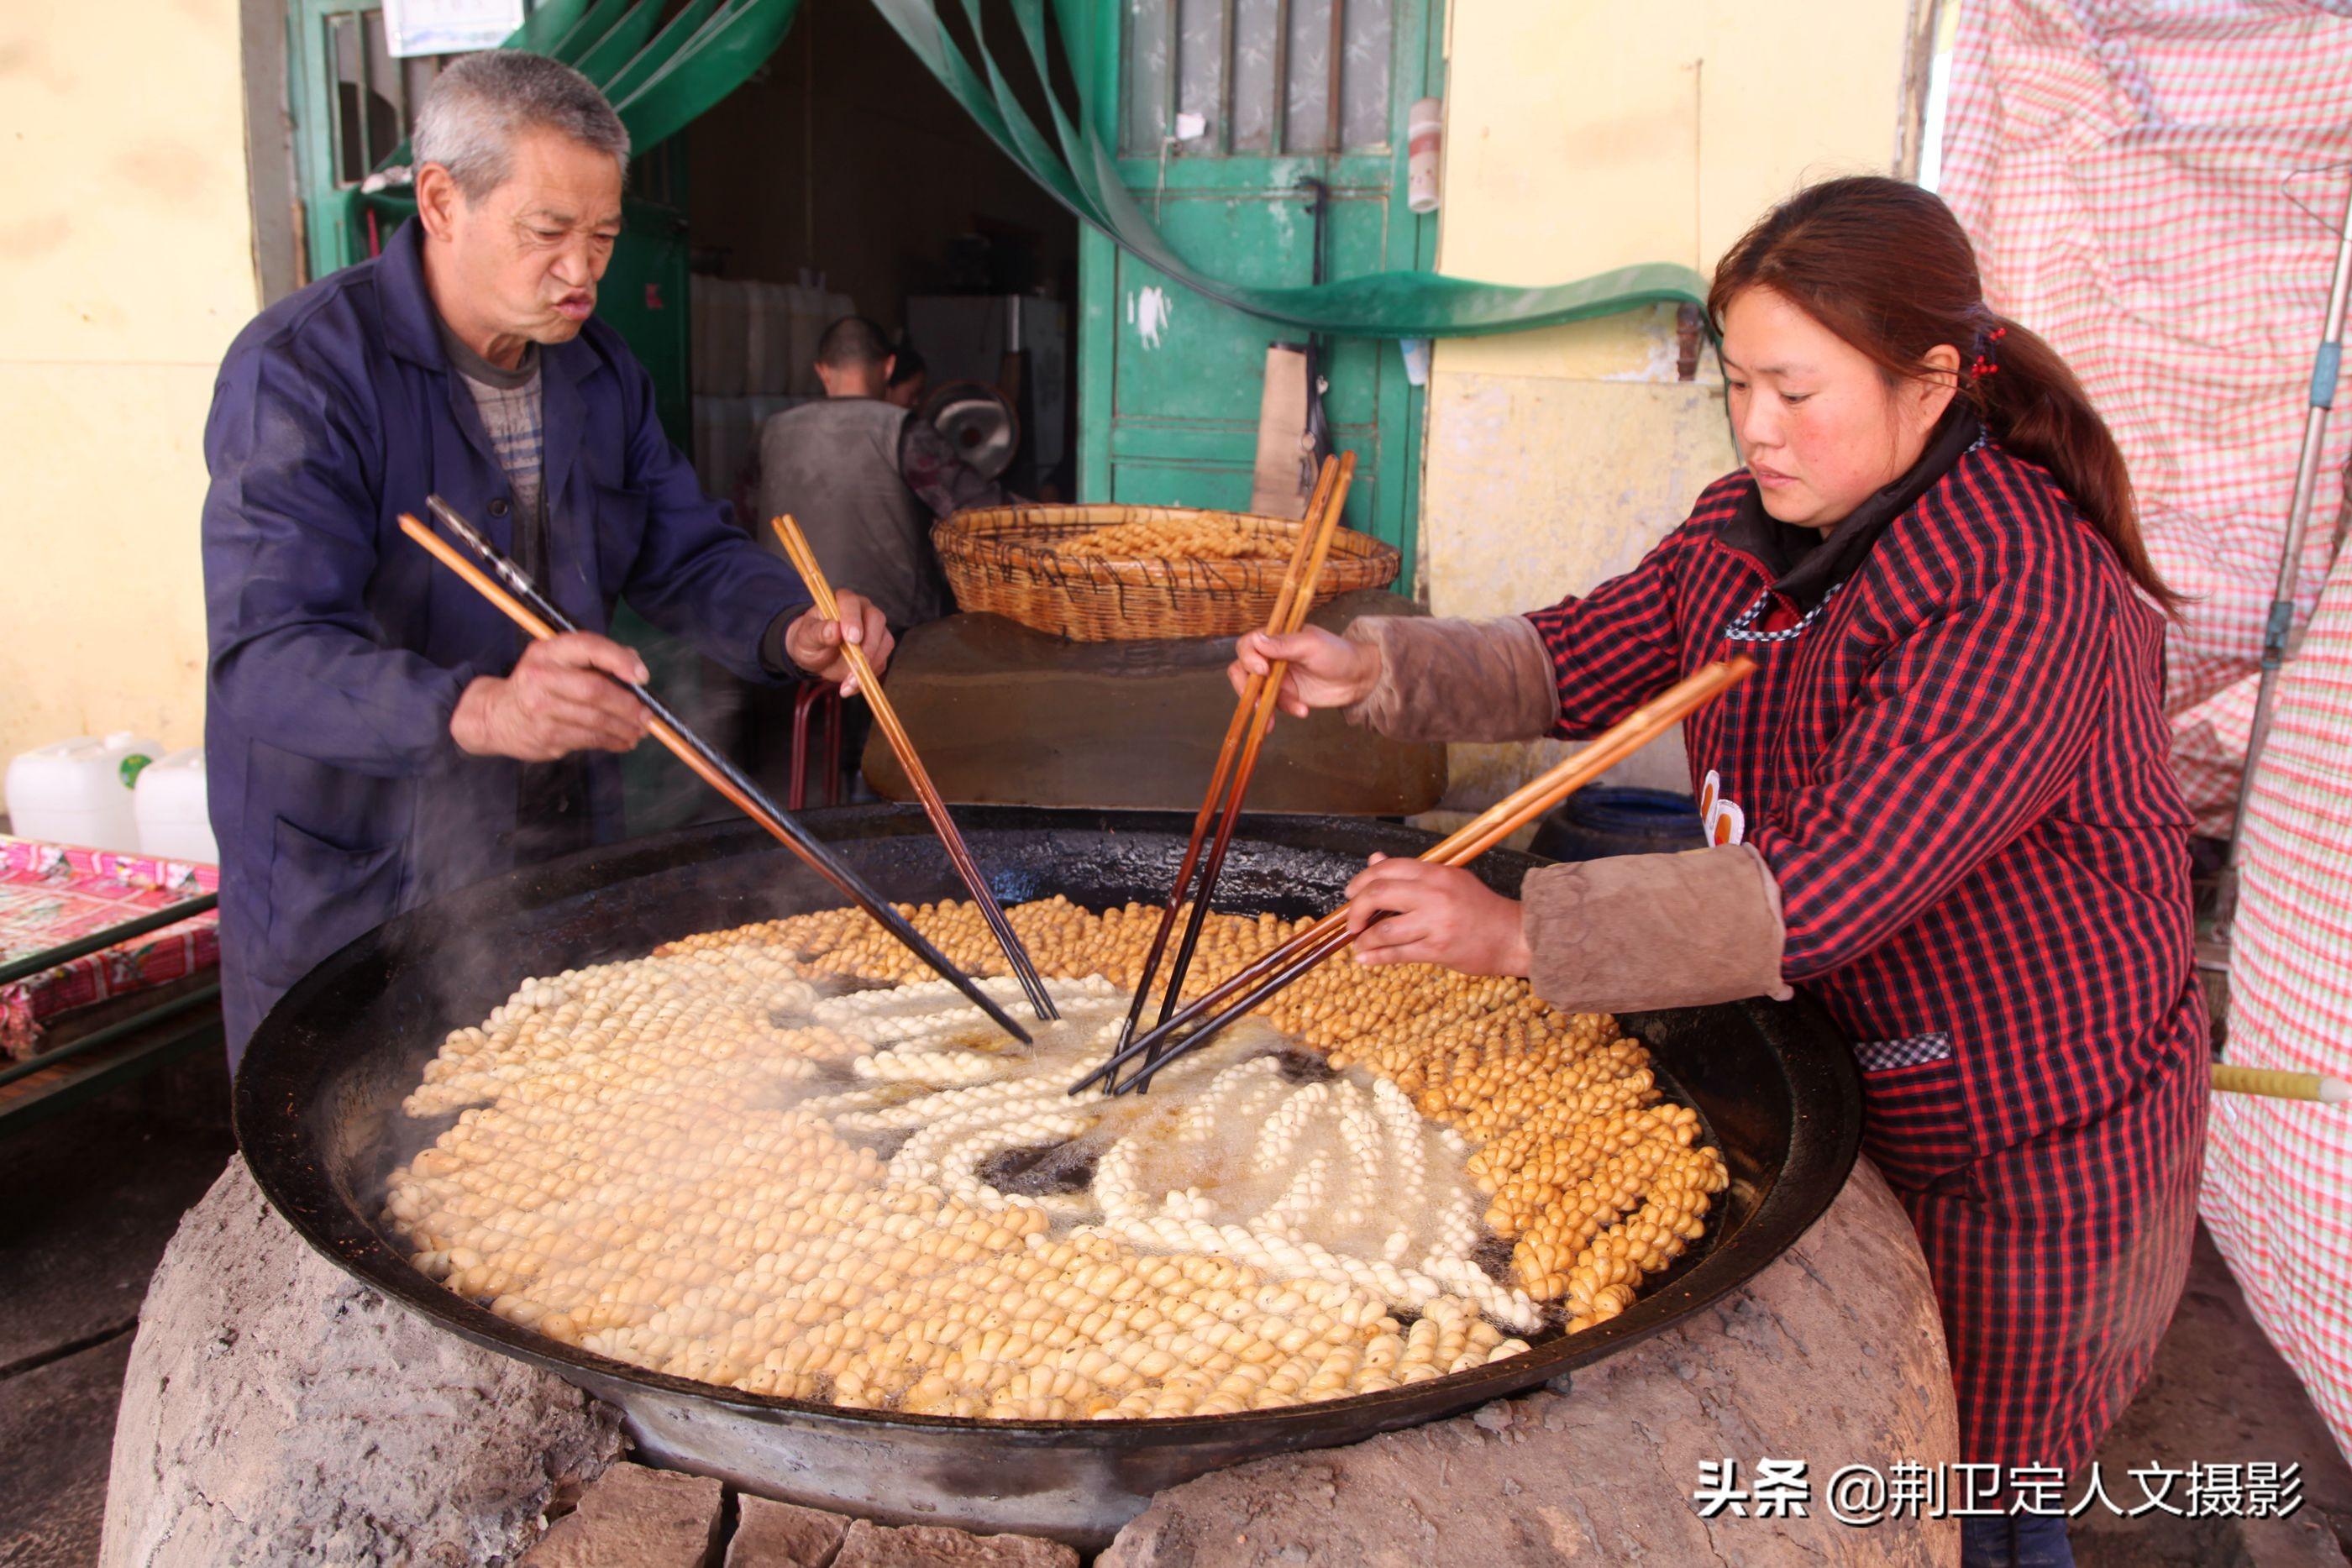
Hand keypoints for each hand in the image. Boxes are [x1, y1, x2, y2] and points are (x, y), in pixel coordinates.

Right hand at [450, 632, 649, 761]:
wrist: (494, 715)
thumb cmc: (536, 683)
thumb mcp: (556, 660)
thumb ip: (593, 657)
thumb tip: (633, 661)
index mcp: (548, 652)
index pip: (587, 647)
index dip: (619, 660)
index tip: (642, 676)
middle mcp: (541, 677)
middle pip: (594, 690)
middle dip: (628, 704)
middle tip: (647, 715)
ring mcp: (541, 709)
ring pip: (594, 720)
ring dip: (624, 727)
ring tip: (641, 730)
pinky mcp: (546, 736)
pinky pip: (588, 739)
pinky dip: (612, 741)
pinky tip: (623, 741)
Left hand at [784, 590, 894, 697]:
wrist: (815, 654)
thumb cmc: (809, 639)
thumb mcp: (807, 637)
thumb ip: (819, 632)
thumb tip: (834, 629)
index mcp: (843, 600)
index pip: (851, 603)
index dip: (853, 619)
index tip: (851, 639)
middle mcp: (863, 611)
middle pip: (876, 620)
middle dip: (868, 646)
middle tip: (855, 667)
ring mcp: (875, 630)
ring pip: (884, 643)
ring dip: (869, 666)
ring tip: (848, 684)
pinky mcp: (879, 649)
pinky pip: (881, 662)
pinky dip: (868, 677)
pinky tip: (851, 686)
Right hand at [1227, 627, 1381, 718]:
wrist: (1358, 678)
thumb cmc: (1337, 653)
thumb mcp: (1311, 645)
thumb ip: (1284, 644)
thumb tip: (1256, 640)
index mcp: (1276, 638)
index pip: (1248, 645)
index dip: (1249, 657)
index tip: (1263, 669)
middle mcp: (1271, 657)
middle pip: (1241, 669)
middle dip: (1245, 686)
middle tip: (1259, 699)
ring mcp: (1276, 678)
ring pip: (1253, 692)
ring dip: (1261, 704)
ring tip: (1271, 719)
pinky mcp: (1285, 696)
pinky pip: (1273, 705)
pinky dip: (1284, 710)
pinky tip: (1302, 711)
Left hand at [1343, 854, 1531, 975]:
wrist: (1512, 935)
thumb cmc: (1479, 908)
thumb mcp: (1448, 880)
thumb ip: (1411, 873)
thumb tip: (1375, 859)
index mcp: (1436, 873)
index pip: (1387, 869)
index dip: (1362, 880)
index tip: (1352, 893)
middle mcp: (1434, 894)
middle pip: (1379, 894)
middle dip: (1356, 909)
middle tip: (1352, 921)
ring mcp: (1436, 922)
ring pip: (1384, 929)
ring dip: (1364, 938)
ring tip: (1359, 943)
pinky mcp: (1438, 949)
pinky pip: (1398, 953)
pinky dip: (1376, 957)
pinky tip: (1365, 959)